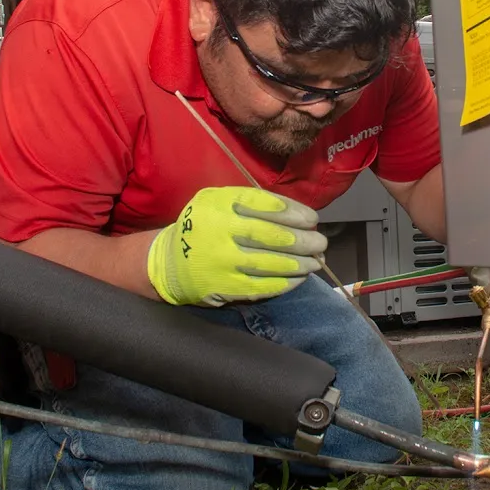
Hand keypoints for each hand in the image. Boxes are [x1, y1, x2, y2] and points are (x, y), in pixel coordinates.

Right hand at [146, 187, 326, 306]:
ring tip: (315, 261)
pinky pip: (262, 286)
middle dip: (303, 240)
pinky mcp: (224, 286)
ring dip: (299, 264)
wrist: (169, 261)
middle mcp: (219, 232)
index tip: (312, 219)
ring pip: (270, 263)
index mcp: (219, 204)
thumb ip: (252, 203)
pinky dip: (285, 283)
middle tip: (320, 243)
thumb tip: (298, 216)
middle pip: (271, 236)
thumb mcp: (218, 202)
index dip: (294, 212)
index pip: (265, 205)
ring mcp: (221, 262)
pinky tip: (299, 278)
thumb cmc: (204, 226)